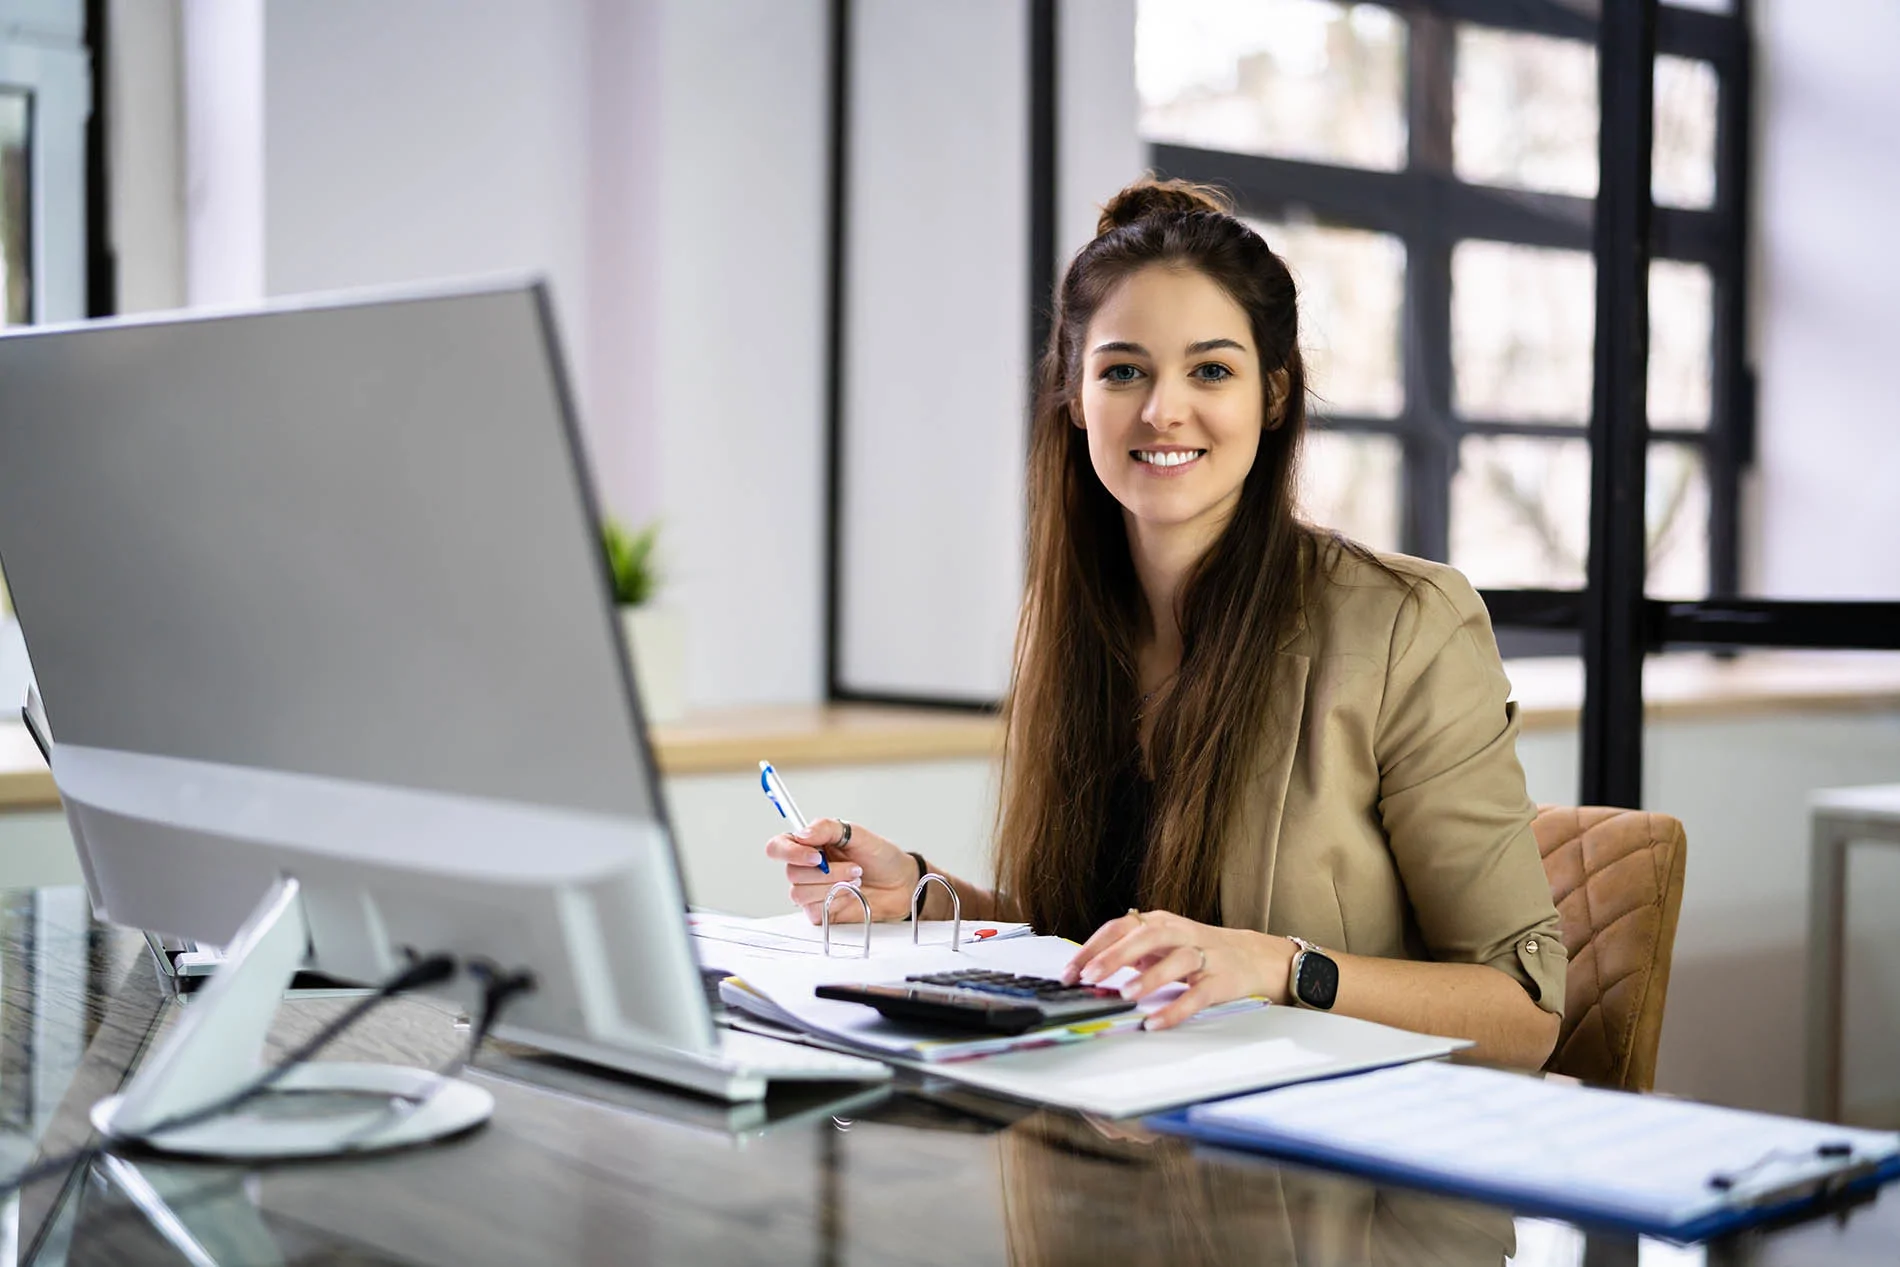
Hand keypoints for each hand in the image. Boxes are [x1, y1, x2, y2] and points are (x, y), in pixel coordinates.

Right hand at [763, 818, 920, 923]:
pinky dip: (836, 900)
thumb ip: (827, 828)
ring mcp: (812, 891)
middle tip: (854, 868)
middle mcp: (806, 868)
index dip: (790, 852)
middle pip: (791, 872)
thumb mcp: (857, 834)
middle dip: (826, 872)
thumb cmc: (880, 857)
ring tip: (856, 879)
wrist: (901, 884)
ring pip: (800, 893)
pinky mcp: (820, 911)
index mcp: (809, 845)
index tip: (816, 855)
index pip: (778, 846)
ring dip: (833, 885)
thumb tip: (802, 834)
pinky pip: (813, 910)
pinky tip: (851, 894)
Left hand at [1060, 909, 1296, 1030]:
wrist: (1253, 957)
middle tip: (1091, 976)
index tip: (1070, 971)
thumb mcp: (1161, 945)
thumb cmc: (1198, 951)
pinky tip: (1156, 1022)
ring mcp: (1204, 956)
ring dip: (1150, 977)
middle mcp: (1181, 934)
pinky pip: (1198, 995)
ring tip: (1126, 994)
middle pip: (1147, 936)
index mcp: (1160, 922)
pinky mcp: (1222, 981)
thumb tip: (1087, 970)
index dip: (1094, 947)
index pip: (1121, 927)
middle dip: (1116, 955)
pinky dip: (1176, 1009)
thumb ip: (1129, 954)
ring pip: (1177, 960)